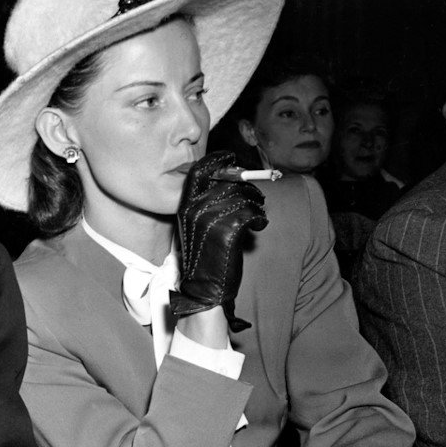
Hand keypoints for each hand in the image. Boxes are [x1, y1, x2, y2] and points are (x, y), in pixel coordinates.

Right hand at [171, 151, 267, 332]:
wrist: (205, 289)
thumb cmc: (205, 257)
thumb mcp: (196, 226)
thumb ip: (205, 203)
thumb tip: (229, 180)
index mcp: (185, 206)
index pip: (199, 171)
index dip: (217, 160)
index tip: (231, 157)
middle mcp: (195, 209)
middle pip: (228, 181)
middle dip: (247, 187)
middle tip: (256, 198)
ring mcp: (211, 219)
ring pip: (243, 196)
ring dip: (256, 203)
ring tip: (257, 214)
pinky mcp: (228, 231)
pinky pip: (252, 212)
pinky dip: (260, 218)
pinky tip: (258, 226)